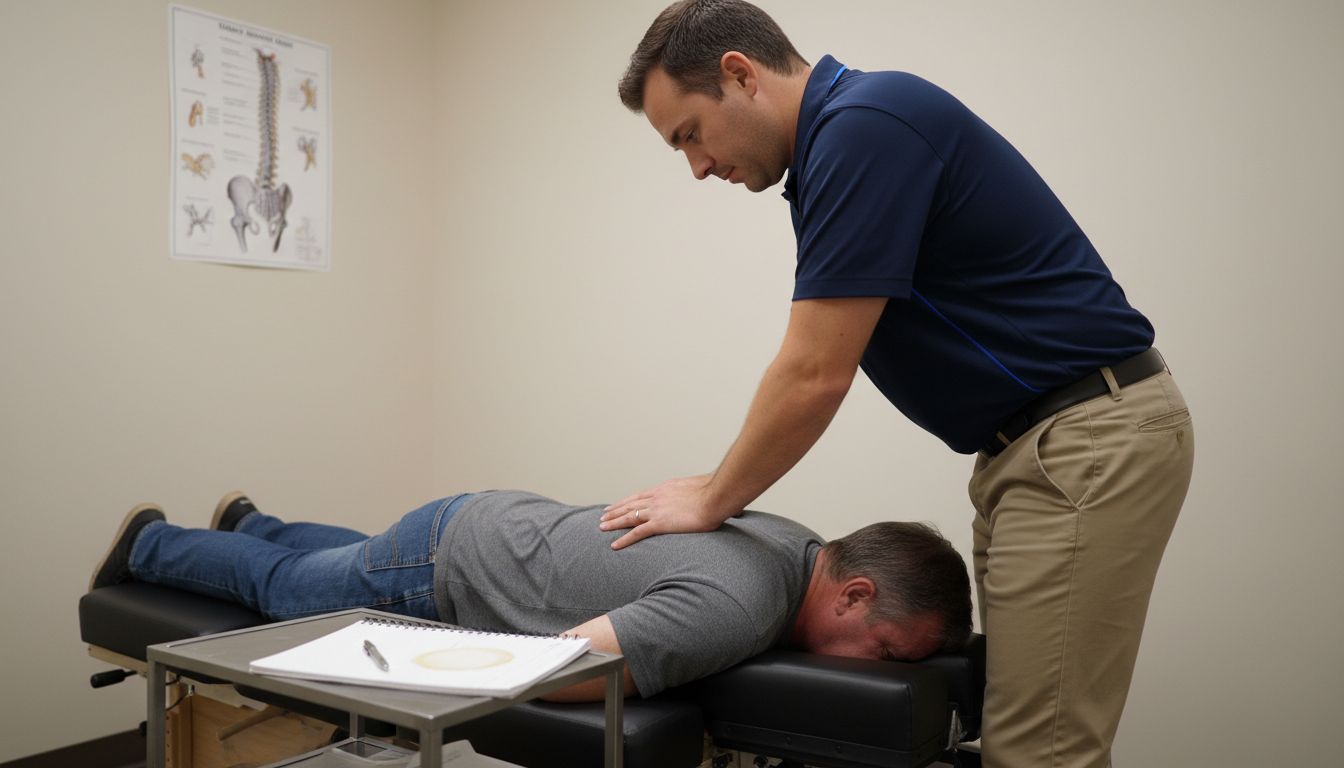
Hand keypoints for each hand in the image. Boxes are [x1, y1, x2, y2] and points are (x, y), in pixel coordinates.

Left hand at [599, 475, 731, 549]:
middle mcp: (657, 497)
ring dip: (613, 522)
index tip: (619, 503)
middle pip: (630, 504)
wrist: (716, 497)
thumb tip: (708, 498)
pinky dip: (623, 539)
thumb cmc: (715, 493)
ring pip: (628, 517)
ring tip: (602, 527)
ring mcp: (657, 510)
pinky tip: (614, 545)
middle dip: (615, 509)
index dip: (629, 500)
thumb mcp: (702, 489)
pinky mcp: (659, 523)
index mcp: (666, 488)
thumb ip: (699, 494)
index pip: (642, 495)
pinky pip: (636, 533)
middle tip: (604, 514)